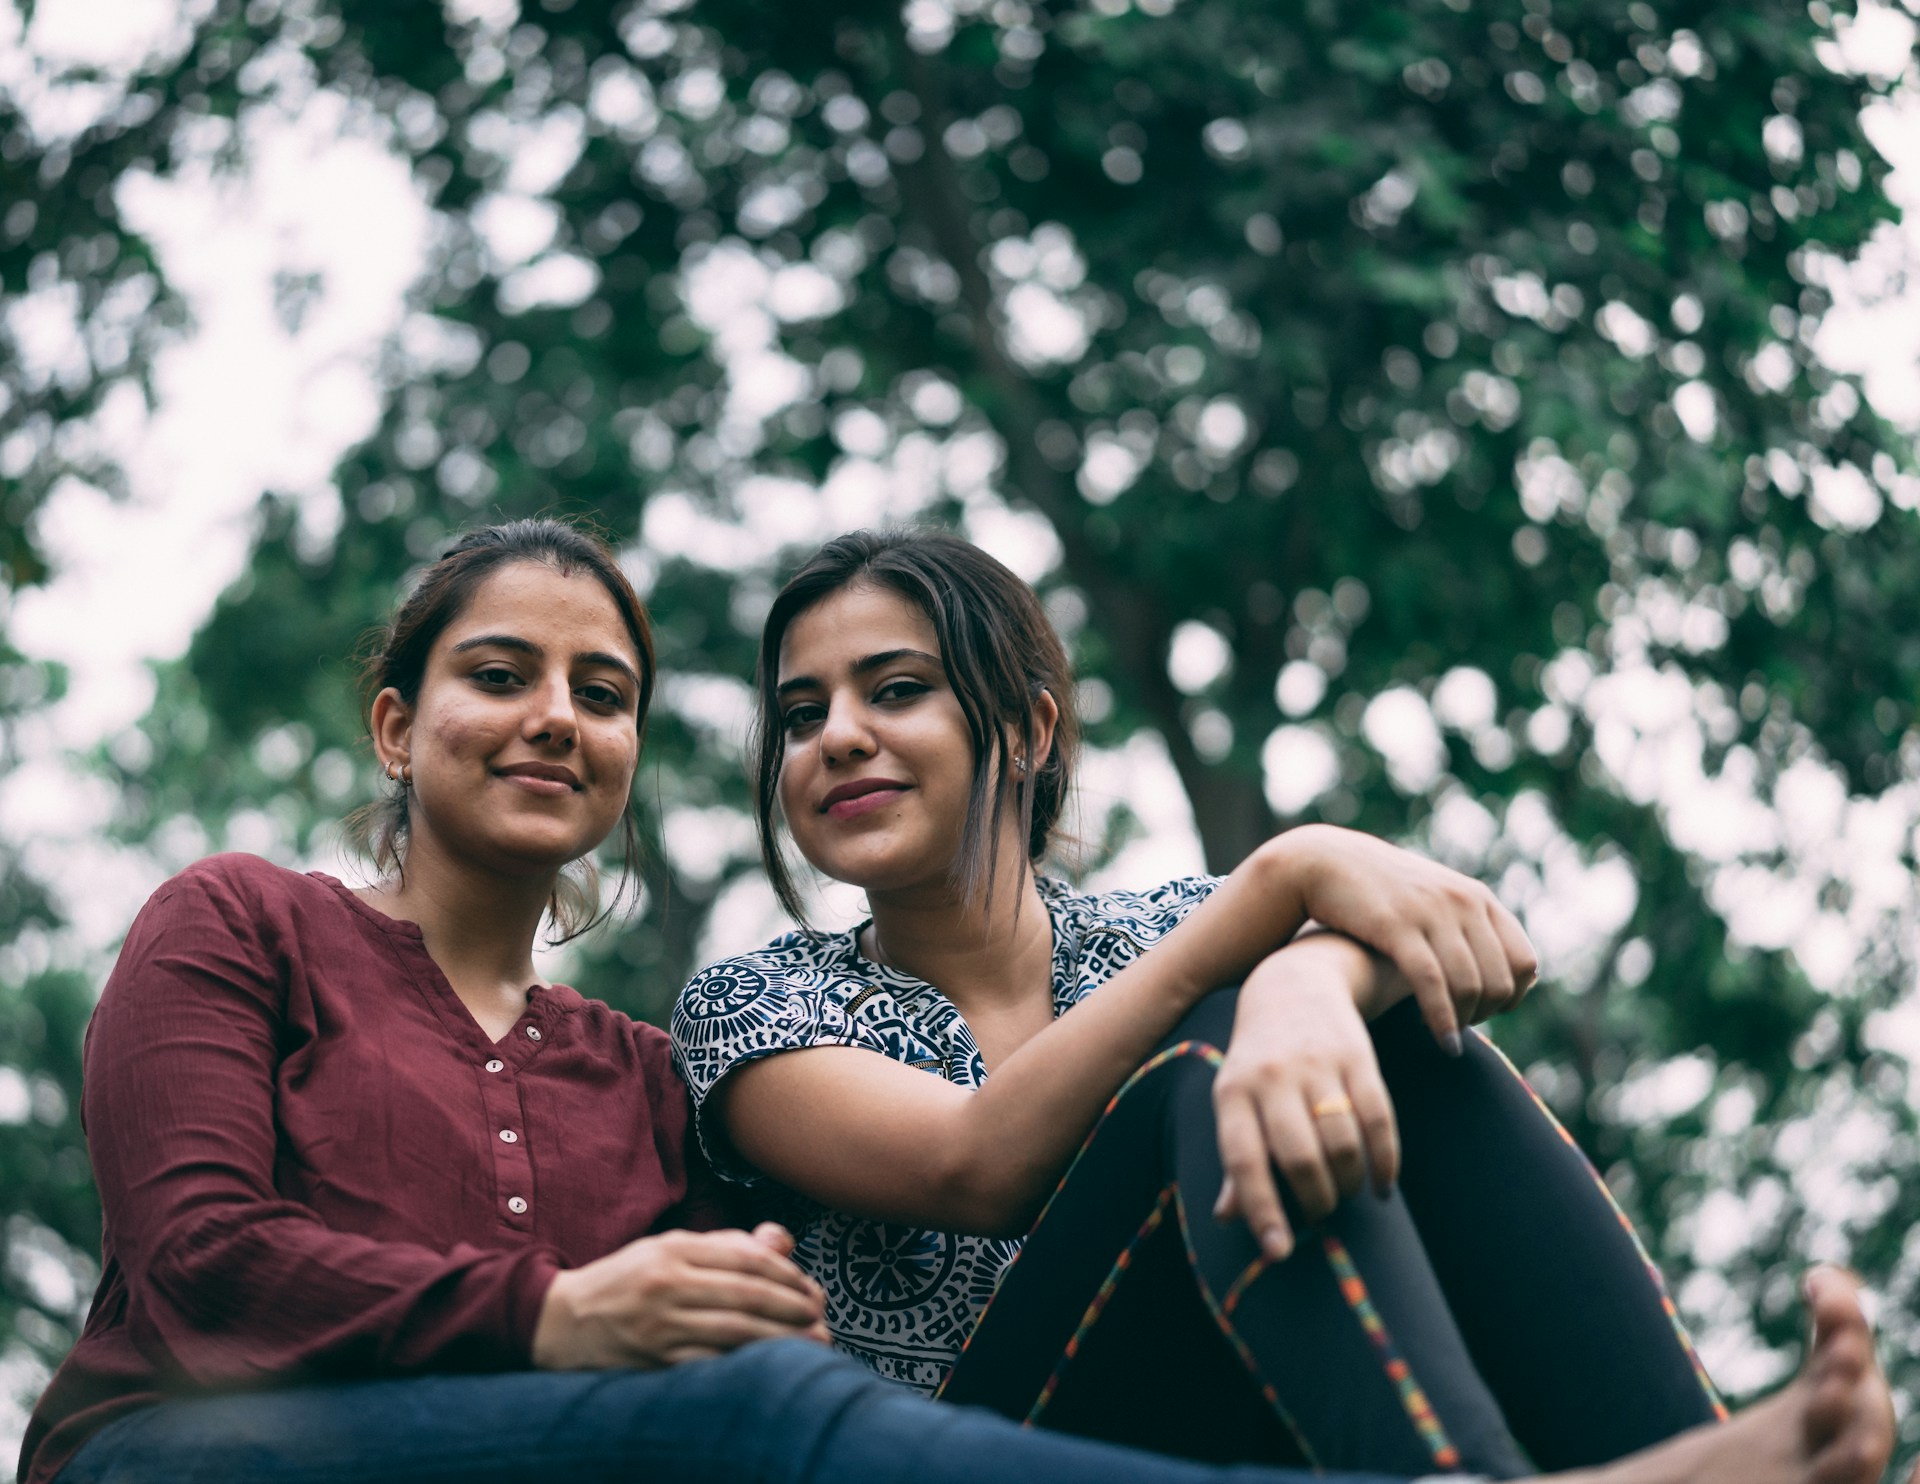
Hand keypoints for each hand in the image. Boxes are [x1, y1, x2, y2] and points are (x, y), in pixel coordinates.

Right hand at [531, 1222, 829, 1369]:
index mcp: (675, 1249)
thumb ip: (727, 1244)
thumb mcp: (670, 1248)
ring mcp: (660, 1325)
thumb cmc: (628, 1280)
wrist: (562, 1322)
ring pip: (734, 1330)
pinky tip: (770, 1368)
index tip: (808, 1285)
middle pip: (747, 1294)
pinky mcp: (654, 1360)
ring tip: (814, 1341)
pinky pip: (709, 1363)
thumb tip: (784, 1241)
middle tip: (820, 1314)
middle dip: (792, 1306)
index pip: (746, 1257)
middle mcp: (668, 1283)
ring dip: (781, 1338)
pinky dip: (744, 1365)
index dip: (786, 1273)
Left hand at [1210, 937, 1396, 1259]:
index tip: (1278, 1253)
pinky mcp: (1358, 1056)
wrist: (1293, 984)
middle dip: (1316, 1201)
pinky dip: (1385, 1160)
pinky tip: (1382, 1183)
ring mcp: (1317, 1064)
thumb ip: (1237, 1159)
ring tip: (1348, 1194)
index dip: (1262, 1209)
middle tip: (1322, 1215)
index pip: (1245, 1160)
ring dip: (1349, 1183)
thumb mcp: (1236, 1100)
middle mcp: (1271, 1077)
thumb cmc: (1257, 1060)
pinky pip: (1379, 1118)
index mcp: (1232, 1093)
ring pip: (1342, 1142)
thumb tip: (1227, 1217)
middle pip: (1300, 1157)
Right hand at [1275, 824, 1536, 1051]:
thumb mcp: (1433, 899)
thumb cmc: (1378, 892)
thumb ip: (1464, 927)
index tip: (1486, 1013)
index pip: (1524, 961)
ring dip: (1464, 1023)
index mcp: (1477, 897)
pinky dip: (1442, 1020)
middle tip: (1461, 1028)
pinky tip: (1442, 1042)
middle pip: (1501, 981)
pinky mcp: (1398, 926)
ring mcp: (1432, 912)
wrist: (1323, 862)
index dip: (1513, 996)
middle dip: (1485, 1015)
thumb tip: (1494, 971)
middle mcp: (1463, 902)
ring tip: (1449, 1042)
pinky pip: (1433, 984)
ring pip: (1470, 986)